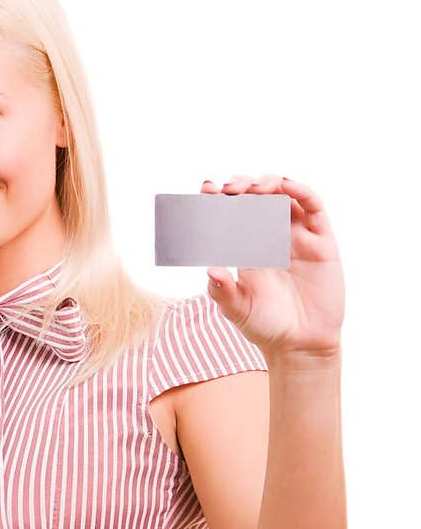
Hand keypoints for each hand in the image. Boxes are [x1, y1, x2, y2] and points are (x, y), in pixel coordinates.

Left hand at [201, 174, 344, 359]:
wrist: (300, 345)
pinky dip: (300, 191)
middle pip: (258, 197)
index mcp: (248, 248)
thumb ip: (221, 292)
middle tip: (227, 189)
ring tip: (251, 187)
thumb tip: (210, 270)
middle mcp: (272, 237)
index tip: (206, 189)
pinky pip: (313, 207)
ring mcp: (297, 236)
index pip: (233, 213)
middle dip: (241, 186)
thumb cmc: (266, 327)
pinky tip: (284, 187)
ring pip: (285, 195)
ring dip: (268, 183)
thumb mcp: (237, 309)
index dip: (220, 198)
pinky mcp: (321, 241)